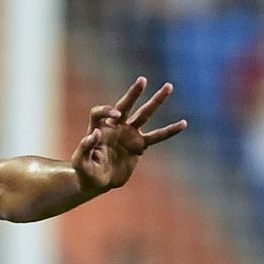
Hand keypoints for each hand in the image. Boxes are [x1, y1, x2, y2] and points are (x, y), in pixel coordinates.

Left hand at [73, 77, 186, 193]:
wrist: (97, 182)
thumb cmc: (85, 171)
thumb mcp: (79, 162)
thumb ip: (84, 147)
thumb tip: (96, 133)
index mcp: (97, 129)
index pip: (99, 113)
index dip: (106, 111)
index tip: (115, 116)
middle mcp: (114, 128)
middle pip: (124, 106)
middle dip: (133, 94)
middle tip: (142, 80)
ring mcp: (128, 134)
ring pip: (144, 115)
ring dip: (156, 101)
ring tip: (169, 86)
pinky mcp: (139, 145)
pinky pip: (157, 136)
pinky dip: (170, 131)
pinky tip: (183, 123)